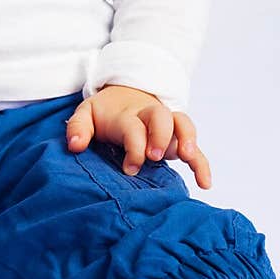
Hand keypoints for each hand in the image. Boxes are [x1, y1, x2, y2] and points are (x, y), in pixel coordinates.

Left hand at [65, 84, 211, 188]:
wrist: (124, 95)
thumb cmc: (105, 112)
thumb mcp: (86, 114)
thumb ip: (77, 127)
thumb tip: (75, 145)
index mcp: (127, 113)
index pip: (134, 127)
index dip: (134, 147)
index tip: (129, 168)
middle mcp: (150, 115)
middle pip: (161, 117)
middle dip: (160, 135)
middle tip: (154, 156)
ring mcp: (167, 125)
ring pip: (183, 124)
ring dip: (187, 140)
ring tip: (188, 157)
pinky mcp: (178, 137)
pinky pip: (195, 147)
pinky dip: (201, 163)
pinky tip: (205, 183)